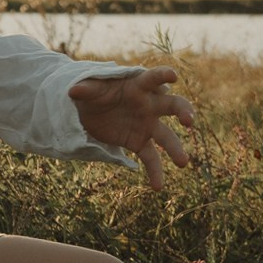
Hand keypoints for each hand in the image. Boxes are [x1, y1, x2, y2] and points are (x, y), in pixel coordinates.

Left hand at [70, 67, 194, 188]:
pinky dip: (155, 172)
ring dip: (176, 149)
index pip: (154, 78)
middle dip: (184, 111)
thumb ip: (86, 89)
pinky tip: (158, 186)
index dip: (163, 76)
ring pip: (166, 137)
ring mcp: (147, 125)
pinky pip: (151, 158)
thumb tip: (73, 91)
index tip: (173, 76)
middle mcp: (149, 105)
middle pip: (173, 106)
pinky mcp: (139, 142)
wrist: (89, 111)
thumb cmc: (95, 93)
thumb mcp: (90, 89)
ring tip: (183, 163)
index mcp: (138, 86)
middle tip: (189, 121)